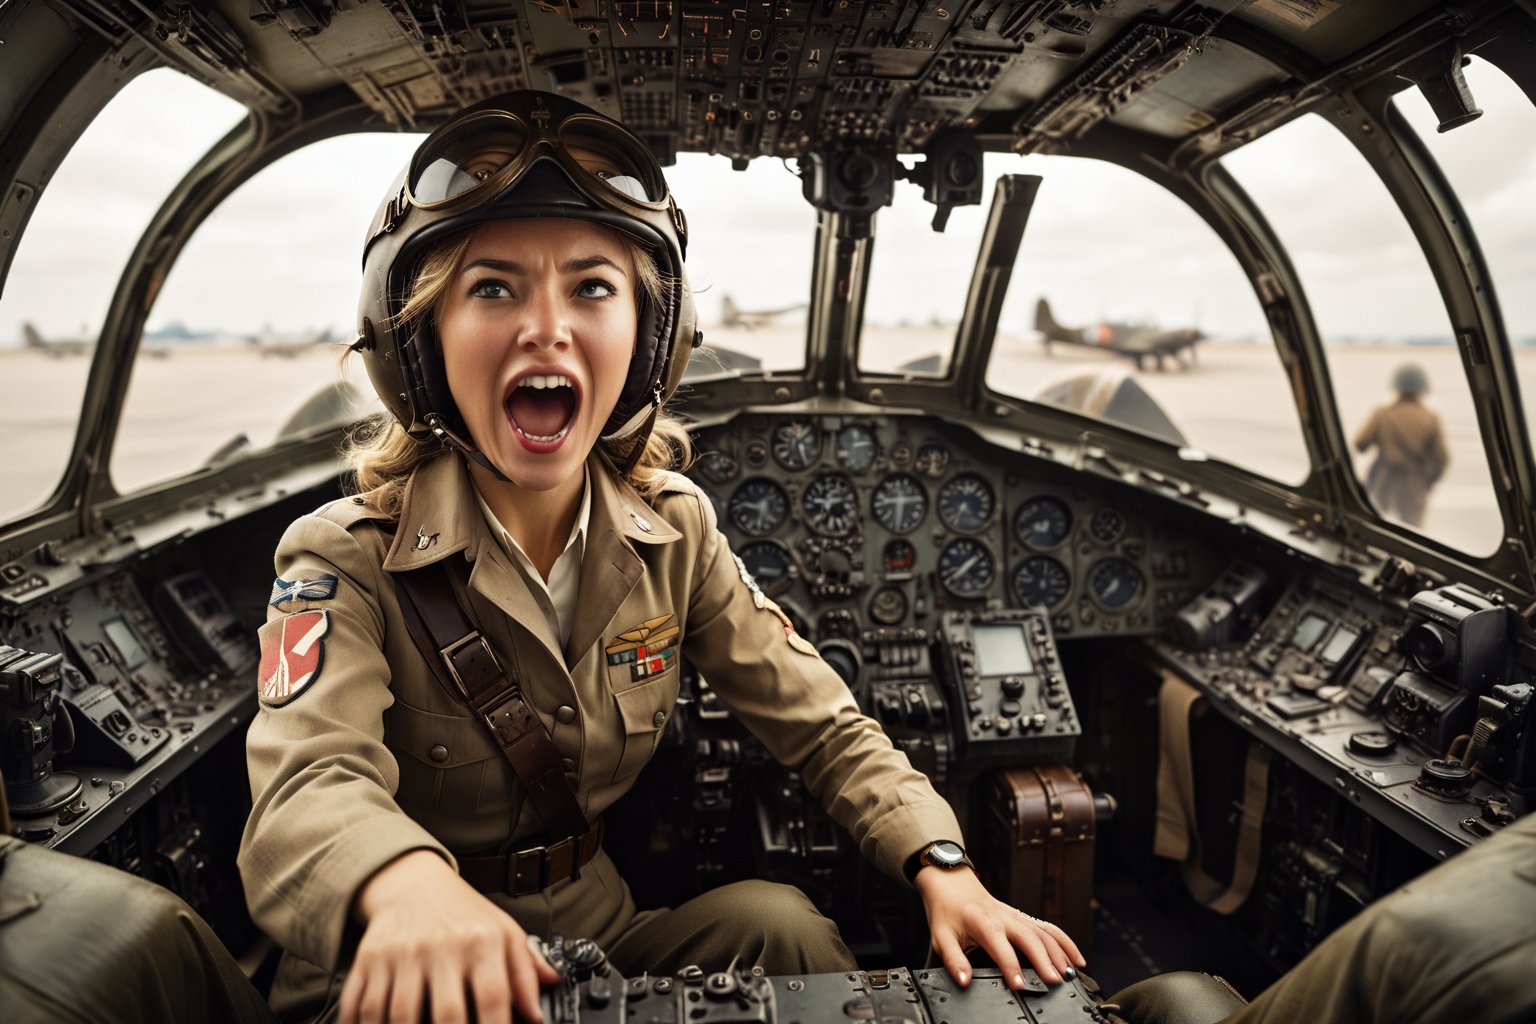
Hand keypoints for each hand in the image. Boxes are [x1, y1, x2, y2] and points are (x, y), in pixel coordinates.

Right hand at [339, 849, 561, 1023]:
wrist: (413, 884)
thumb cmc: (463, 916)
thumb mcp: (503, 933)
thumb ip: (525, 972)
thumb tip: (538, 1014)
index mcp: (480, 941)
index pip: (494, 997)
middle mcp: (439, 947)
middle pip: (447, 1013)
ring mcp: (400, 954)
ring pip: (396, 1014)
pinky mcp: (368, 960)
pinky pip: (359, 1005)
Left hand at [914, 866, 1085, 990]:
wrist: (951, 883)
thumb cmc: (947, 912)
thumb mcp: (941, 937)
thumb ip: (953, 960)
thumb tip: (964, 981)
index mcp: (982, 922)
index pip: (1000, 947)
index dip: (1011, 967)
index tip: (1020, 986)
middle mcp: (1004, 917)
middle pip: (1029, 937)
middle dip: (1045, 959)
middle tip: (1056, 981)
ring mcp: (1016, 916)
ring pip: (1043, 933)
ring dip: (1059, 952)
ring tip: (1070, 973)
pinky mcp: (1023, 917)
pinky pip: (1048, 927)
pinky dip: (1065, 942)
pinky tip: (1076, 957)